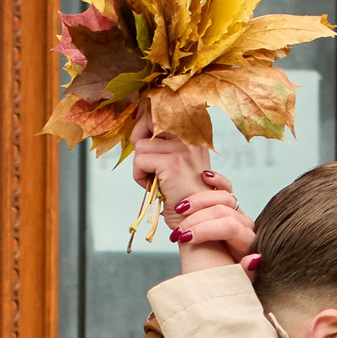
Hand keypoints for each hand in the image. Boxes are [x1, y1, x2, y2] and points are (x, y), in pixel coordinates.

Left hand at [131, 125, 258, 275]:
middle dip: (140, 145)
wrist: (197, 223)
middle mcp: (191, 138)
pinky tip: (156, 189)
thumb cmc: (185, 200)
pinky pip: (139, 161)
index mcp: (194, 137)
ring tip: (158, 184)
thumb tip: (139, 137)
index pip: (162, 115)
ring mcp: (183, 148)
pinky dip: (140, 178)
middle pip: (148, 123)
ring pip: (140, 146)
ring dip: (142, 169)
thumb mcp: (177, 169)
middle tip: (147, 169)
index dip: (146, 123)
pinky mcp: (172, 162)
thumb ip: (164, 151)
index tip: (143, 136)